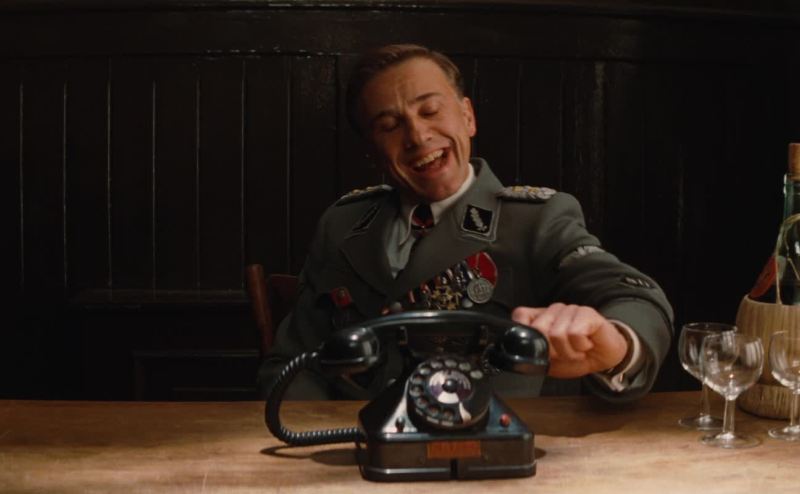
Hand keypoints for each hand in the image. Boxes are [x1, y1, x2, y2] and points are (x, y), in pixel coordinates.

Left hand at [511, 303, 627, 378]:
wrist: (605, 357)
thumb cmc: (577, 357)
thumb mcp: (550, 361)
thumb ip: (533, 353)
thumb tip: (520, 351)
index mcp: (541, 318)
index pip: (520, 316)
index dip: (529, 337)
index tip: (544, 350)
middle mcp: (553, 310)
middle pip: (538, 329)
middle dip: (552, 351)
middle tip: (565, 353)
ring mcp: (569, 309)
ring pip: (557, 334)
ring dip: (569, 352)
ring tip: (578, 350)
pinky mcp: (586, 312)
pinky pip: (575, 333)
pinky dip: (581, 346)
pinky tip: (587, 345)